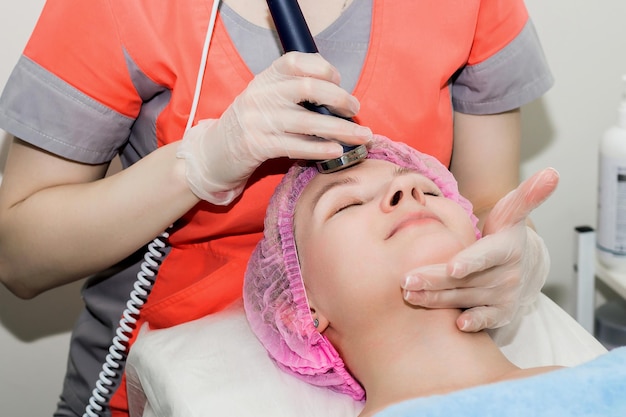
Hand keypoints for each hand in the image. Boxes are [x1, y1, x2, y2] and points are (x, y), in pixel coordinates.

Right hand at [176, 52, 371, 204]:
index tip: (339, 81)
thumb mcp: (267, 98)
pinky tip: (337, 150)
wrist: (216, 151)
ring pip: (308, 122)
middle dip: (339, 98)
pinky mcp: (258, 146)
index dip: (323, 68)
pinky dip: (321, 148)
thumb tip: (338, 94)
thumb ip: (294, 91)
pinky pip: (297, 146)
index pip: (296, 61)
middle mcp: (261, 95)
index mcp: (265, 78)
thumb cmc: (252, 123)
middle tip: (355, 110)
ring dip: (341, 129)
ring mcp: (258, 121)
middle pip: (308, 88)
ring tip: (362, 136)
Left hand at [401, 168, 559, 331]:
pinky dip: (473, 322)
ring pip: (464, 298)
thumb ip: (526, 195)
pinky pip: (484, 319)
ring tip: (409, 295)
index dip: (471, 261)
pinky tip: (456, 325)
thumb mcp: (513, 213)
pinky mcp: (501, 313)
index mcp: (507, 247)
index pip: (486, 255)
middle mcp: (508, 274)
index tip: (454, 268)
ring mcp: (504, 296)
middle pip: (466, 279)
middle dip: (436, 280)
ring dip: (437, 299)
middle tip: (407, 281)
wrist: (525, 264)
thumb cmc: (506, 234)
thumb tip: (552, 173)